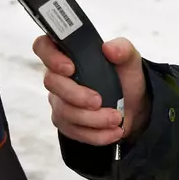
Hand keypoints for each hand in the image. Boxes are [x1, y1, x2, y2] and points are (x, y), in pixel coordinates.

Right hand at [33, 35, 149, 145]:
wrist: (135, 106)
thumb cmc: (126, 78)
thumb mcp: (130, 60)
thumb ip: (123, 49)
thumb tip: (109, 48)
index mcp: (70, 54)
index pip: (43, 46)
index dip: (50, 56)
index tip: (70, 68)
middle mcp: (59, 76)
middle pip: (51, 82)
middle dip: (76, 95)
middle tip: (99, 101)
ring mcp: (60, 101)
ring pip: (64, 111)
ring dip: (92, 119)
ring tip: (115, 118)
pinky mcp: (66, 123)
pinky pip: (73, 131)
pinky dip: (96, 134)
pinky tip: (113, 131)